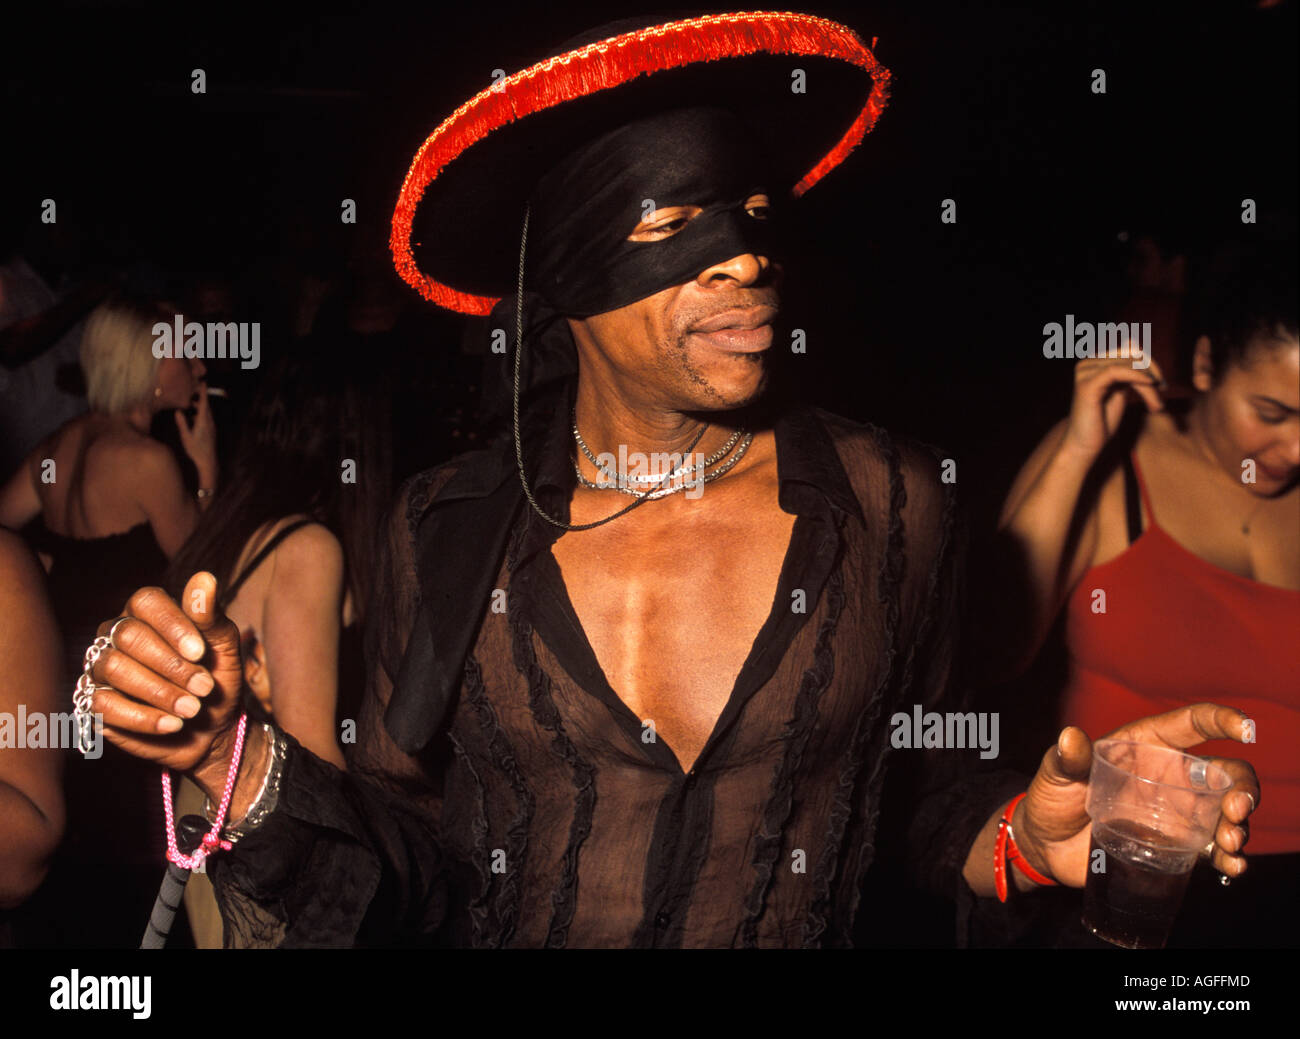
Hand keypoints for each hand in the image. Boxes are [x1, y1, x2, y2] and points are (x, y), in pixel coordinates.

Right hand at [89, 573, 245, 787]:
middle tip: (205, 687)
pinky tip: (172, 724)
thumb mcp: (223, 648)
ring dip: (159, 692)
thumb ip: (209, 616)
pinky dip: (143, 717)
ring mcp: (101, 668)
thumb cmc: (217, 678)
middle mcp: (117, 634)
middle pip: (129, 636)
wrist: (213, 729)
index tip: (200, 653)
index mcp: (148, 612)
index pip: (146, 601)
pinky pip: (104, 705)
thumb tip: (204, 579)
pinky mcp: (94, 702)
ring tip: (192, 709)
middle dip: (171, 665)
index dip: (172, 625)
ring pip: (114, 668)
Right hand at [175, 382, 217, 482]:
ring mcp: (211, 427)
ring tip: (191, 402)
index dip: (203, 393)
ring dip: (200, 406)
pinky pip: (207, 419)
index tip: (203, 383)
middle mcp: (209, 423)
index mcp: (203, 422)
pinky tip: (194, 416)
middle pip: (206, 407)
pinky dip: (201, 414)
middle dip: (201, 397)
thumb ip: (182, 423)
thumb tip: (178, 411)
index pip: (204, 404)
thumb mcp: (186, 437)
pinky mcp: (211, 432)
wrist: (208, 461)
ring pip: (207, 413)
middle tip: (194, 389)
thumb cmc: (196, 450)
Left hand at [1011, 703, 1257, 887]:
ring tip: (1229, 843)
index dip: (1222, 720)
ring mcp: (1177, 813)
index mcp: (1147, 746)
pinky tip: (1231, 867)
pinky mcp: (1176, 847)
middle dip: (1242, 788)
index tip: (1246, 729)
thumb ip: (1066, 759)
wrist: (1045, 846)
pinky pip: (1214, 851)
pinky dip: (1230, 859)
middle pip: (1225, 773)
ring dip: (1238, 826)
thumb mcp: (1054, 775)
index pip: (1192, 724)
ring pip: (1227, 813)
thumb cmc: (1051, 798)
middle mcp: (1170, 776)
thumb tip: (1070, 737)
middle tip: (1235, 810)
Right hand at [1061, 350, 1163, 459]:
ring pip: (1127, 364)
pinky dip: (1137, 377)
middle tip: (1162, 393)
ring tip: (1156, 403)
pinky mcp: (1087, 384)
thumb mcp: (1120, 390)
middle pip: (1130, 356)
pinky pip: (1116, 371)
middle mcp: (1087, 363)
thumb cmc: (1102, 421)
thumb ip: (1127, 370)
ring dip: (1148, 383)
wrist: (1085, 445)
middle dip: (1152, 374)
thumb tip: (1133, 340)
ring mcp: (1085, 373)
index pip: (1130, 351)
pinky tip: (1150, 387)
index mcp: (1094, 363)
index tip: (1162, 385)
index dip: (1150, 364)